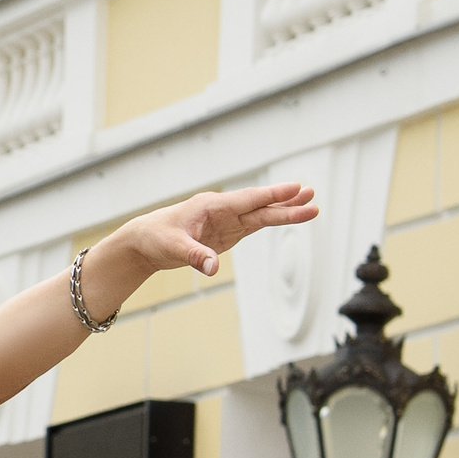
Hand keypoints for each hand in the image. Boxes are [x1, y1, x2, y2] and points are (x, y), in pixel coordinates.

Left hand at [89, 182, 317, 318]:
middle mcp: (223, 210)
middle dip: (286, 202)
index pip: (248, 200)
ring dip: (285, 211)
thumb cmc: (156, 237)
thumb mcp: (173, 247)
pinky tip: (290, 216)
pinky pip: (254, 225)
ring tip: (311, 207)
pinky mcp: (227, 233)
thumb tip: (212, 269)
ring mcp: (227, 220)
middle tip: (313, 196)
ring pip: (261, 214)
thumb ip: (194, 256)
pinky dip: (272, 221)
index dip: (272, 195)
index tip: (295, 189)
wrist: (145, 240)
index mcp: (211, 206)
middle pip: (261, 206)